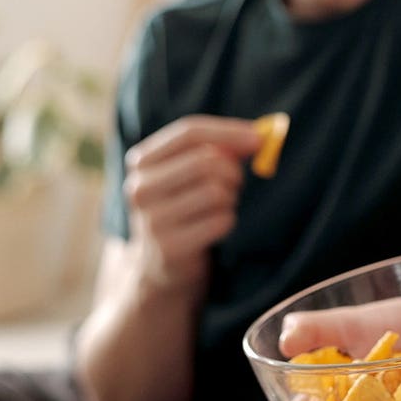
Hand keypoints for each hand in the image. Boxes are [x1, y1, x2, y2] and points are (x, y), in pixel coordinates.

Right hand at [123, 115, 261, 291]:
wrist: (162, 268)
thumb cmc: (185, 210)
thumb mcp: (188, 175)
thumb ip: (217, 150)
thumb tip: (260, 136)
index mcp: (141, 161)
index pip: (189, 132)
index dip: (229, 132)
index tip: (259, 138)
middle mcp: (140, 188)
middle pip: (206, 161)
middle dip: (233, 171)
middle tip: (236, 184)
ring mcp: (152, 219)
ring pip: (216, 191)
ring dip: (230, 198)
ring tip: (220, 207)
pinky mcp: (170, 247)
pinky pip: (221, 221)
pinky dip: (228, 220)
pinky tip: (215, 228)